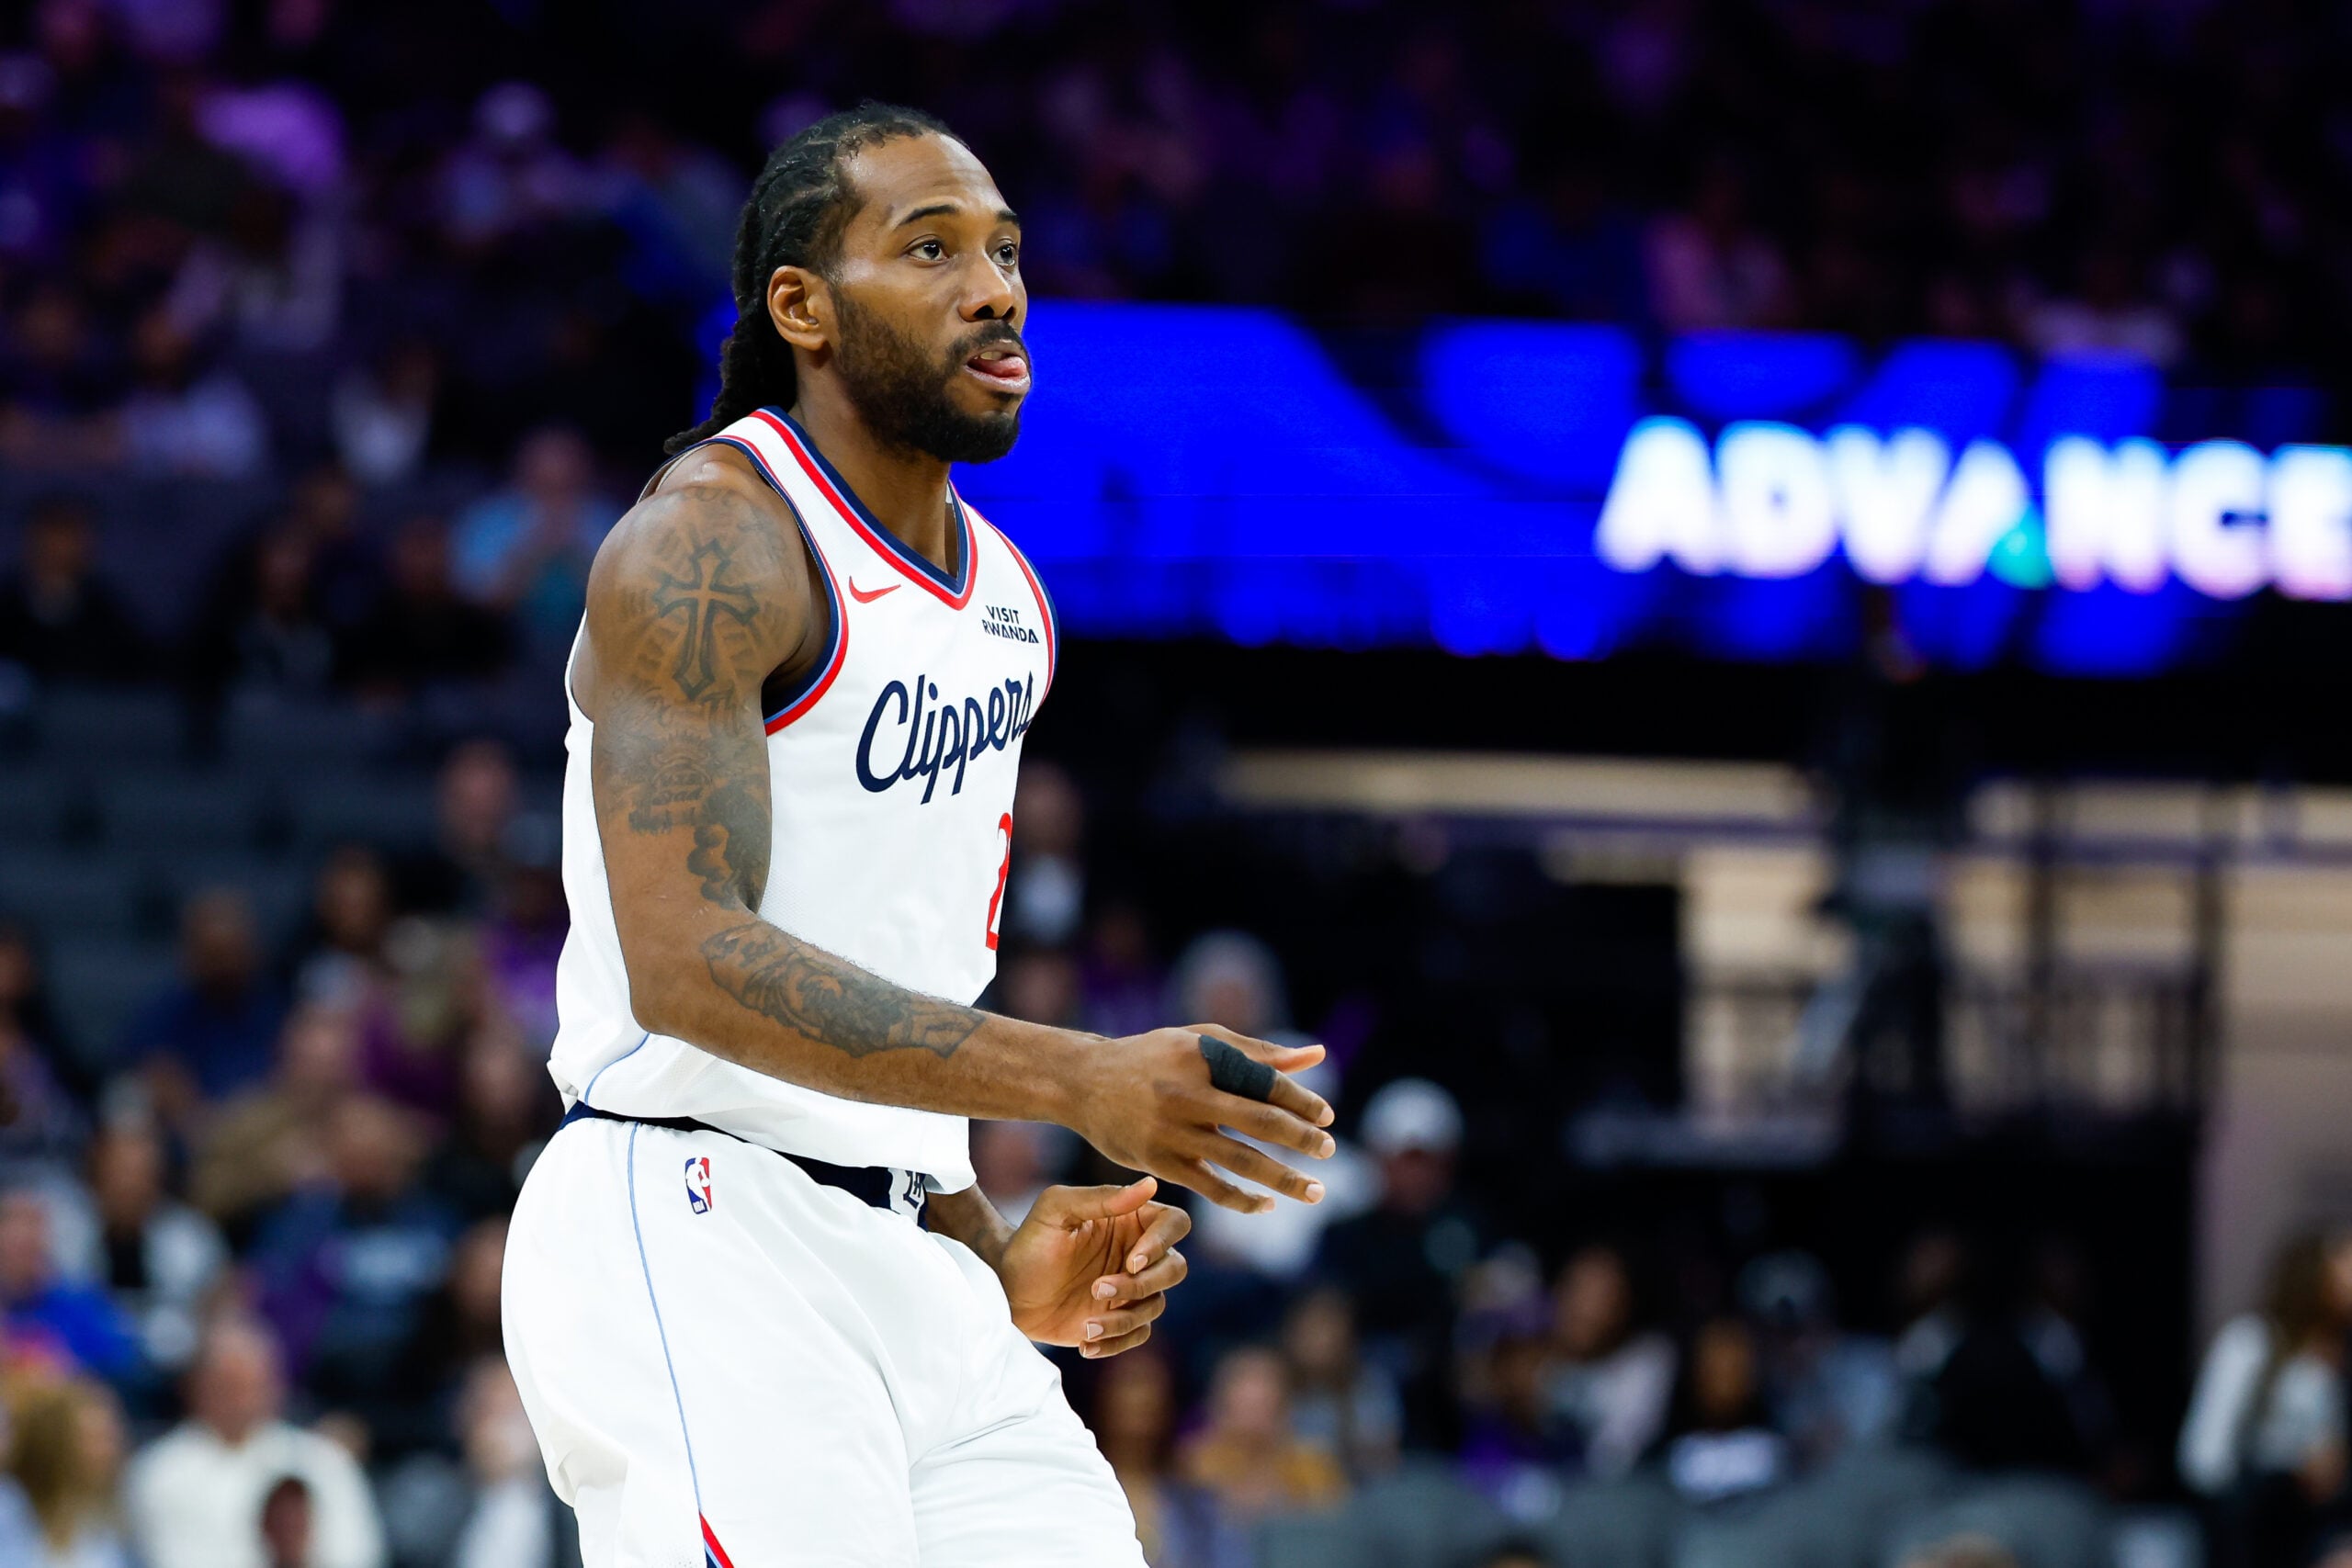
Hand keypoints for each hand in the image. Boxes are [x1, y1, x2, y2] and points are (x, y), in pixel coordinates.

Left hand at [997, 1178, 1190, 1356]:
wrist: (1004, 1291)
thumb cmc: (1029, 1243)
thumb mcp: (1056, 1210)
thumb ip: (1100, 1198)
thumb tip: (1150, 1185)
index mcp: (1129, 1220)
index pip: (1174, 1223)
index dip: (1162, 1242)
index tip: (1132, 1260)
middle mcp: (1137, 1253)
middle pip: (1175, 1268)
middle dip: (1142, 1284)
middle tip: (1097, 1288)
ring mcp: (1130, 1289)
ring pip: (1156, 1305)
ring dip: (1124, 1318)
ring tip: (1087, 1326)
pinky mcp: (1118, 1319)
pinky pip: (1138, 1335)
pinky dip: (1117, 1343)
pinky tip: (1086, 1343)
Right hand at [1067, 1025, 1334, 1213]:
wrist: (1084, 1082)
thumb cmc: (1154, 1058)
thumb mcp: (1200, 1043)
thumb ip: (1259, 1052)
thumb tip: (1318, 1055)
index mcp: (1203, 1057)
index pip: (1265, 1081)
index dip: (1301, 1101)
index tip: (1327, 1116)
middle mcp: (1188, 1094)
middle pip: (1260, 1120)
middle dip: (1301, 1139)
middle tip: (1330, 1151)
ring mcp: (1172, 1131)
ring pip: (1240, 1160)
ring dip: (1283, 1178)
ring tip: (1315, 1191)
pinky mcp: (1160, 1162)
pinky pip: (1211, 1187)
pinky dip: (1242, 1199)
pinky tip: (1266, 1204)